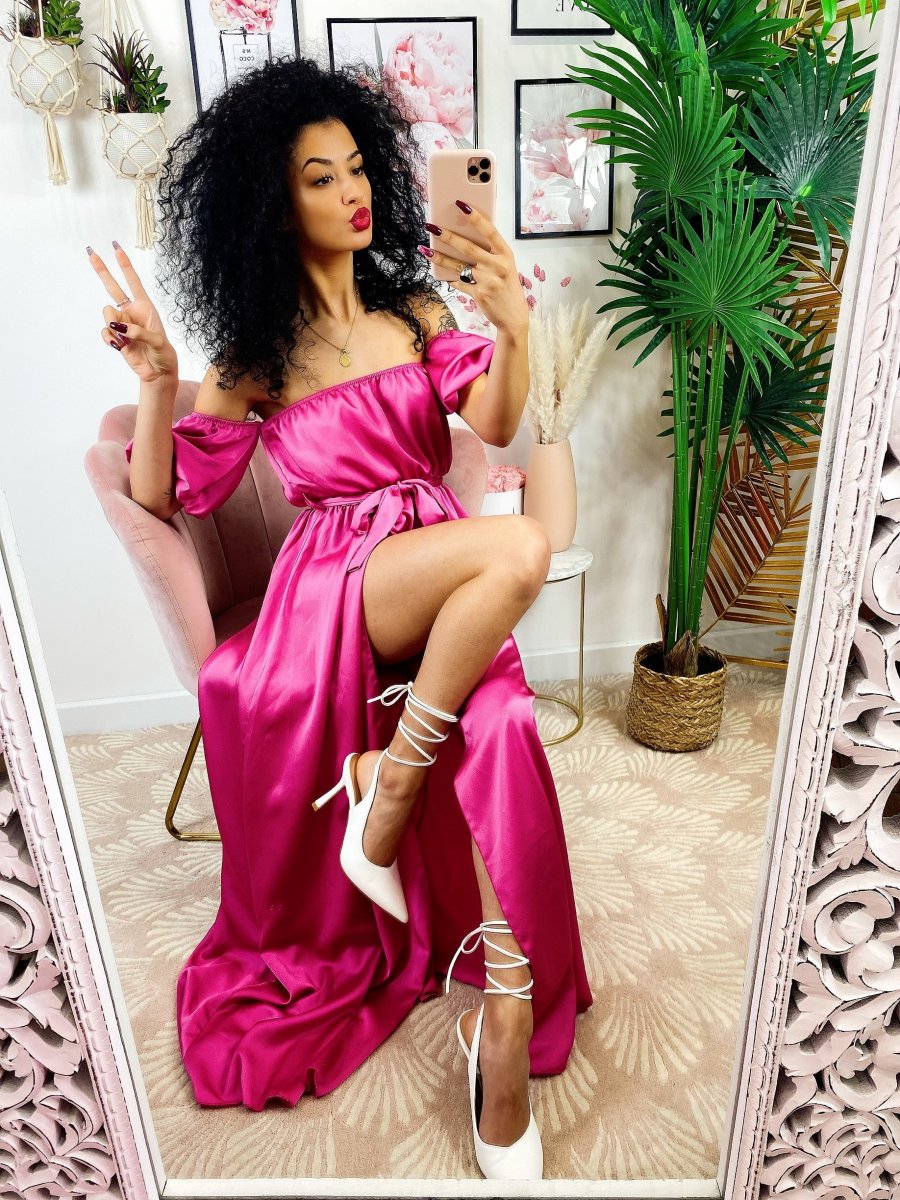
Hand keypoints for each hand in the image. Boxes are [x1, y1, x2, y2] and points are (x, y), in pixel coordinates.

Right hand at [88, 242, 178, 384]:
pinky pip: (105, 332)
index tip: (117, 249)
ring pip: (107, 313)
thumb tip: (120, 328)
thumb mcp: (158, 342)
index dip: (125, 266)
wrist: (157, 373)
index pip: (133, 282)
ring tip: (125, 339)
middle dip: (102, 270)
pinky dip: (110, 339)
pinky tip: (119, 346)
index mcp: (145, 307)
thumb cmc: (163, 355)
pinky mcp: (116, 337)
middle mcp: (132, 312)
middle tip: (90, 252)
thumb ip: (139, 333)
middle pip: (113, 287)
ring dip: (113, 325)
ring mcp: (122, 324)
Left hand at [419, 203, 529, 334]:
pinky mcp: (479, 295)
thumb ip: (490, 253)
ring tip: (424, 249)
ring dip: (439, 257)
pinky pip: (459, 283)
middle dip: (448, 236)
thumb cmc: (507, 287)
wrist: (513, 316)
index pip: (490, 231)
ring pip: (458, 265)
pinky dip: (451, 279)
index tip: (461, 205)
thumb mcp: (506, 266)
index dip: (475, 217)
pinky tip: (443, 275)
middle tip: (432, 226)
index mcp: (506, 254)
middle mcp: (498, 266)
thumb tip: (464, 238)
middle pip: (468, 248)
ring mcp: (488, 281)